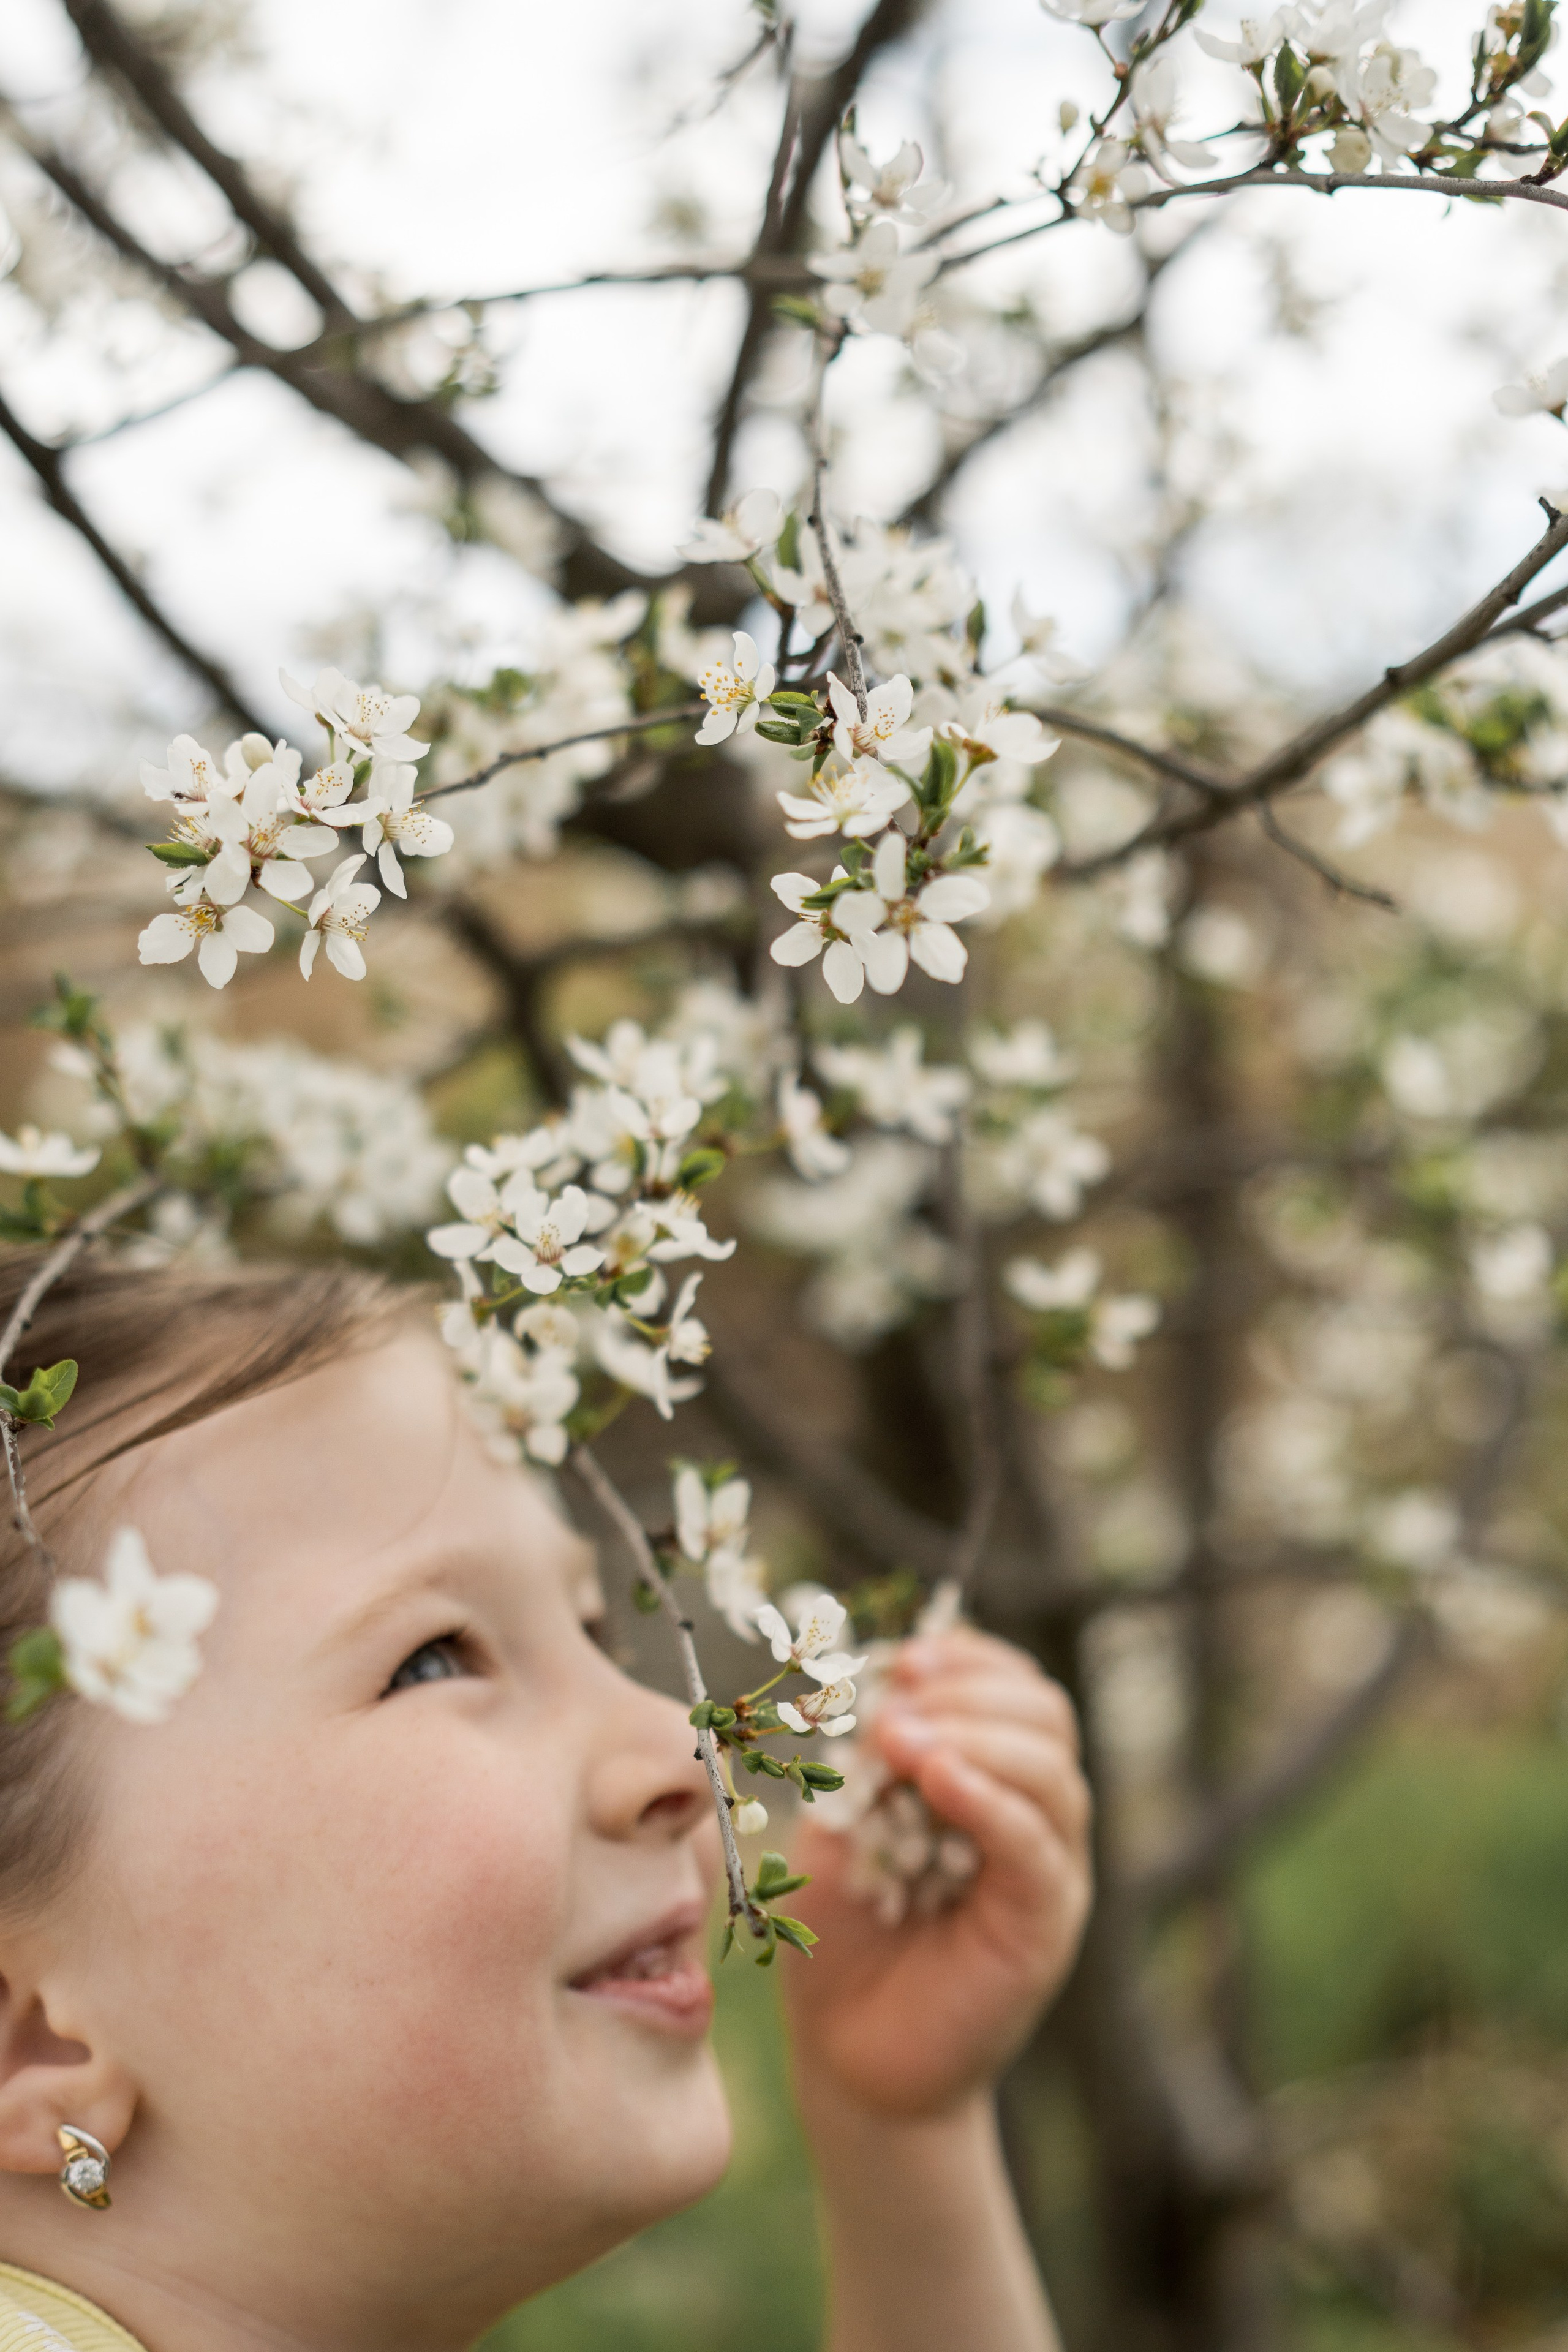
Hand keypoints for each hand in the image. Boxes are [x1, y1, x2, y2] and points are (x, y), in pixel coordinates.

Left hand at [779, 1627, 1091, 2122]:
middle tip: (894, 1699)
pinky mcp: (1043, 1923)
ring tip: (901, 1738)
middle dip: (970, 1688)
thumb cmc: (840, 1932)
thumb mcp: (840, 1825)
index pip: (1012, 1686)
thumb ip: (865, 1767)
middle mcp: (1032, 1813)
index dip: (966, 1657)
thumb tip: (881, 1700)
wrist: (847, 2052)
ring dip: (975, 1734)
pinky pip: (1035, 1846)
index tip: (901, 1655)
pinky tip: (939, 1778)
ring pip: (1050, 1770)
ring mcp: (1047, 1867)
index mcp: (990, 1774)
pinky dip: (990, 1801)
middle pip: (1043, 1713)